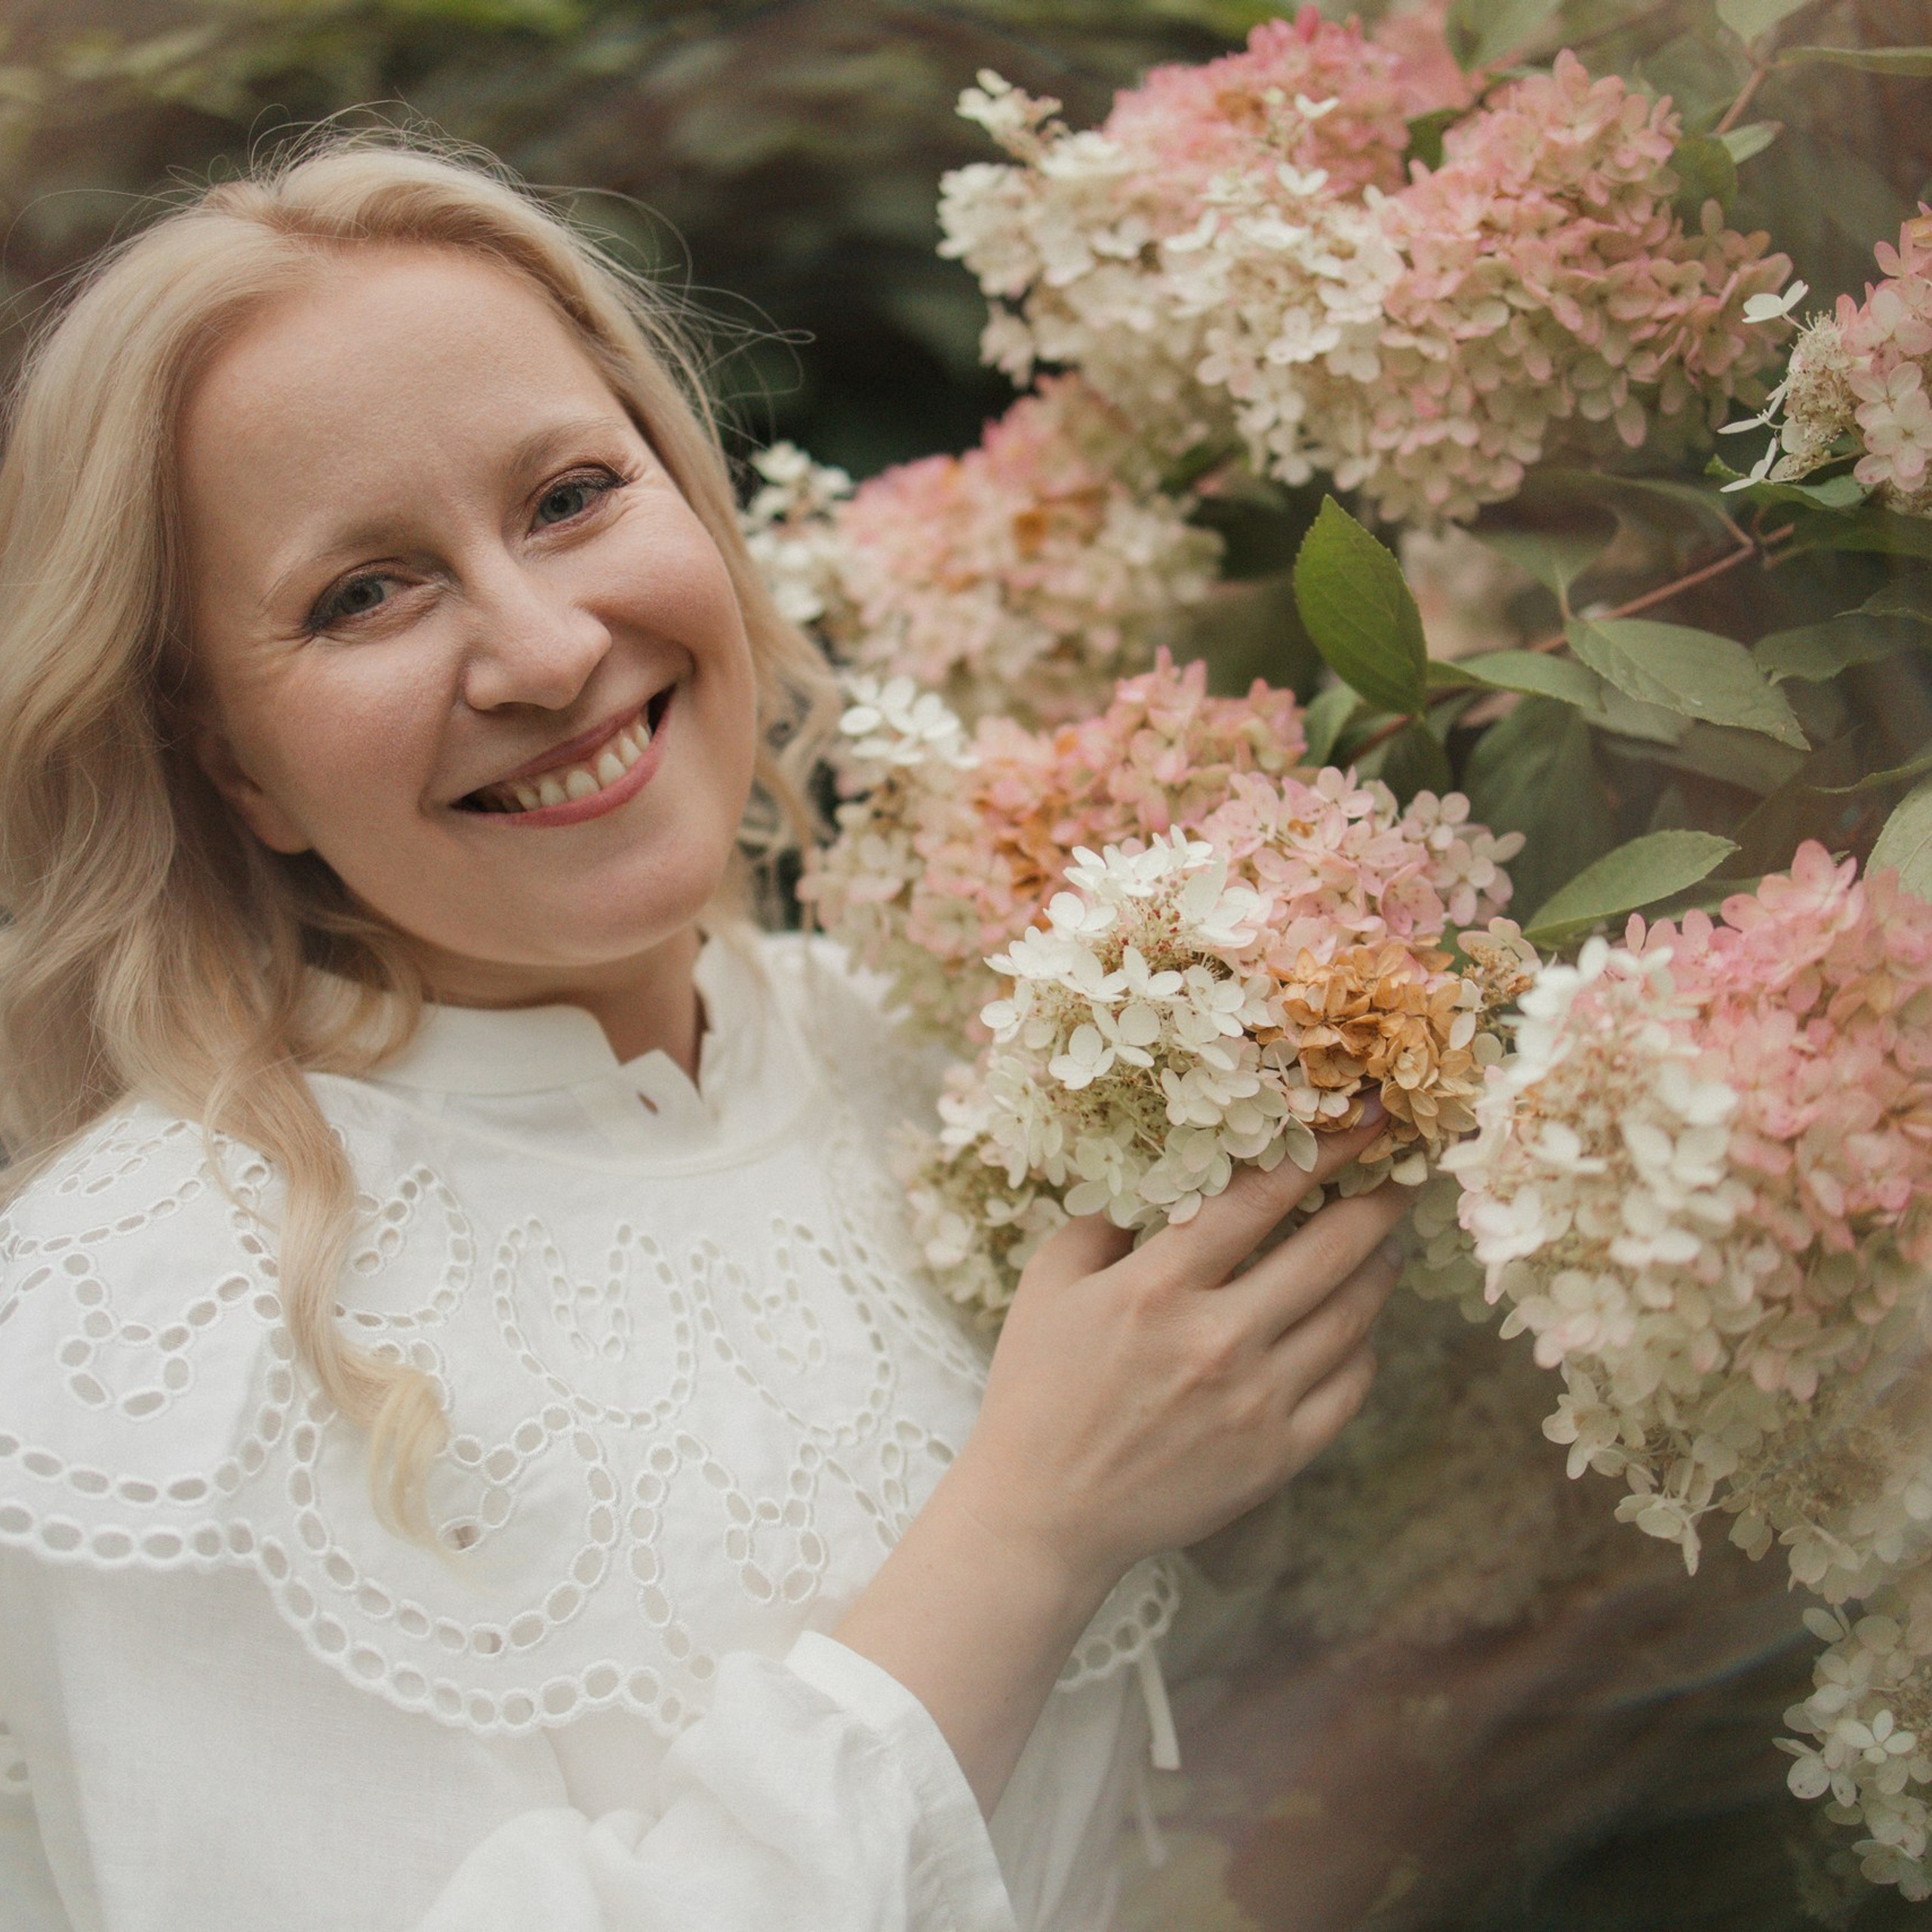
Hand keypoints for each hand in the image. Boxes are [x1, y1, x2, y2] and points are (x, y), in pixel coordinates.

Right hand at [947, 1111, 1410, 1605]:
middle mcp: (1217, 1339)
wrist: (1045, 1514)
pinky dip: (1363, 1347)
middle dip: (1380, 1201)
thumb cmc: (1038, 1390)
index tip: (1365, 1118)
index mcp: (1157, 1287)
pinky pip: (1349, 1387)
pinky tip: (1357, 1326)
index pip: (1262, 1197)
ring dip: (1379, 1268)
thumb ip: (1105, 1220)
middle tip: (1407, 1170)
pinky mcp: (1277, 1456)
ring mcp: (1255, 1402)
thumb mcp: (1048, 1285)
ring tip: (1387, 1243)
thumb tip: (1166, 1172)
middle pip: (1330, 1251)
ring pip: (1352, 1318)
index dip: (1324, 1150)